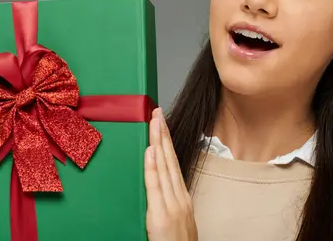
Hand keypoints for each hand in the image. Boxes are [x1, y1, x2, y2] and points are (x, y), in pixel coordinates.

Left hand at [145, 108, 197, 240]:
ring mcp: (172, 205)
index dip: (167, 142)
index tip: (161, 124)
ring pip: (164, 167)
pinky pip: (155, 187)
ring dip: (158, 142)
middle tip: (157, 112)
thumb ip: (170, 201)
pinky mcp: (161, 215)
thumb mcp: (178, 219)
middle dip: (162, 134)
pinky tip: (150, 151)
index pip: (173, 163)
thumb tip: (161, 185)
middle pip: (169, 159)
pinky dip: (153, 167)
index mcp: (182, 197)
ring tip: (154, 122)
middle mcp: (179, 197)